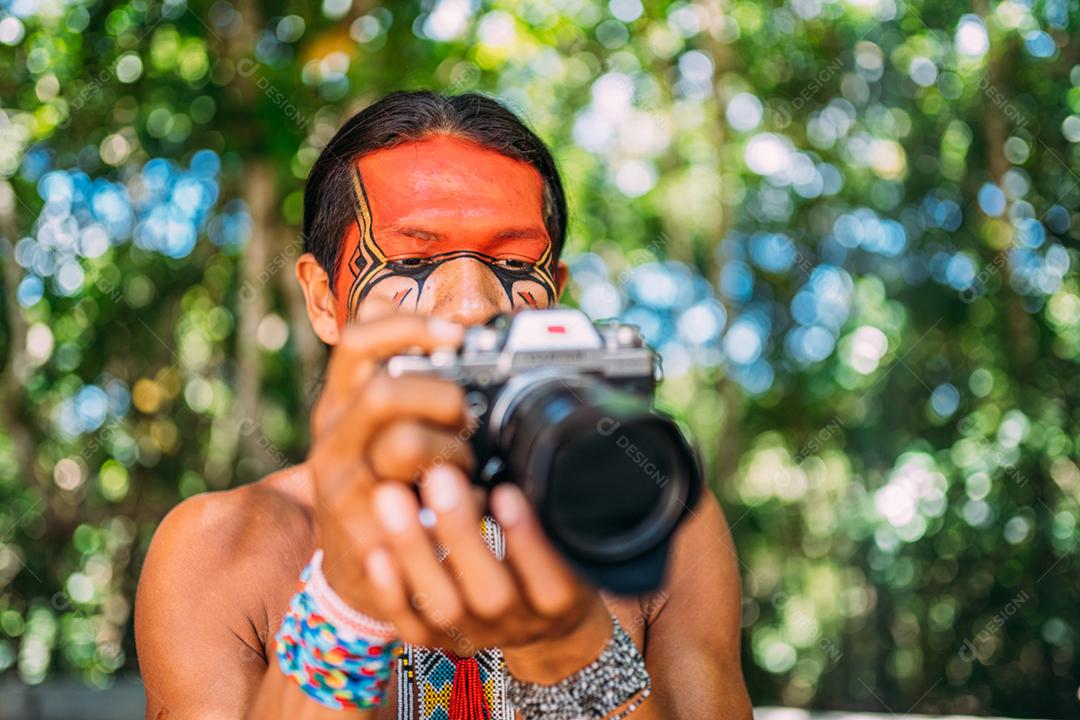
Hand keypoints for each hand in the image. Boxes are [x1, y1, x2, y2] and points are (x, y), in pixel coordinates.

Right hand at [308, 298, 472, 614]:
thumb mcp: (373, 419)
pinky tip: (471, 504)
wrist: (356, 567)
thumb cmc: (379, 478)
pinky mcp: (364, 531)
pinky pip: (421, 504)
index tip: (458, 333)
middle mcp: (334, 436)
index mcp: (341, 399)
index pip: (360, 338)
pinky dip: (460, 501)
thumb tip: (387, 294)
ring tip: (467, 466)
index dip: (410, 325)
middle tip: (466, 414)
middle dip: (442, 395)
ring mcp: (344, 485)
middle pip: (385, 391)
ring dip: (454, 450)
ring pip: (404, 444)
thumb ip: (384, 363)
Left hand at [361, 462, 612, 673]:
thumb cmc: (552, 560)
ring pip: (445, 607)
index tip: (506, 490)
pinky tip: (375, 550)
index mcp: (560, 598)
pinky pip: (412, 624)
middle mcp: (520, 622)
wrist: (536, 622)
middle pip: (493, 594)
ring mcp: (476, 635)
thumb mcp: (567, 536)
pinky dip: (392, 591)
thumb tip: (523, 445)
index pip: (553, 578)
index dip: (528, 538)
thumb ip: (547, 505)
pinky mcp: (439, 641)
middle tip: (439, 474)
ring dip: (416, 550)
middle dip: (462, 533)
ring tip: (392, 495)